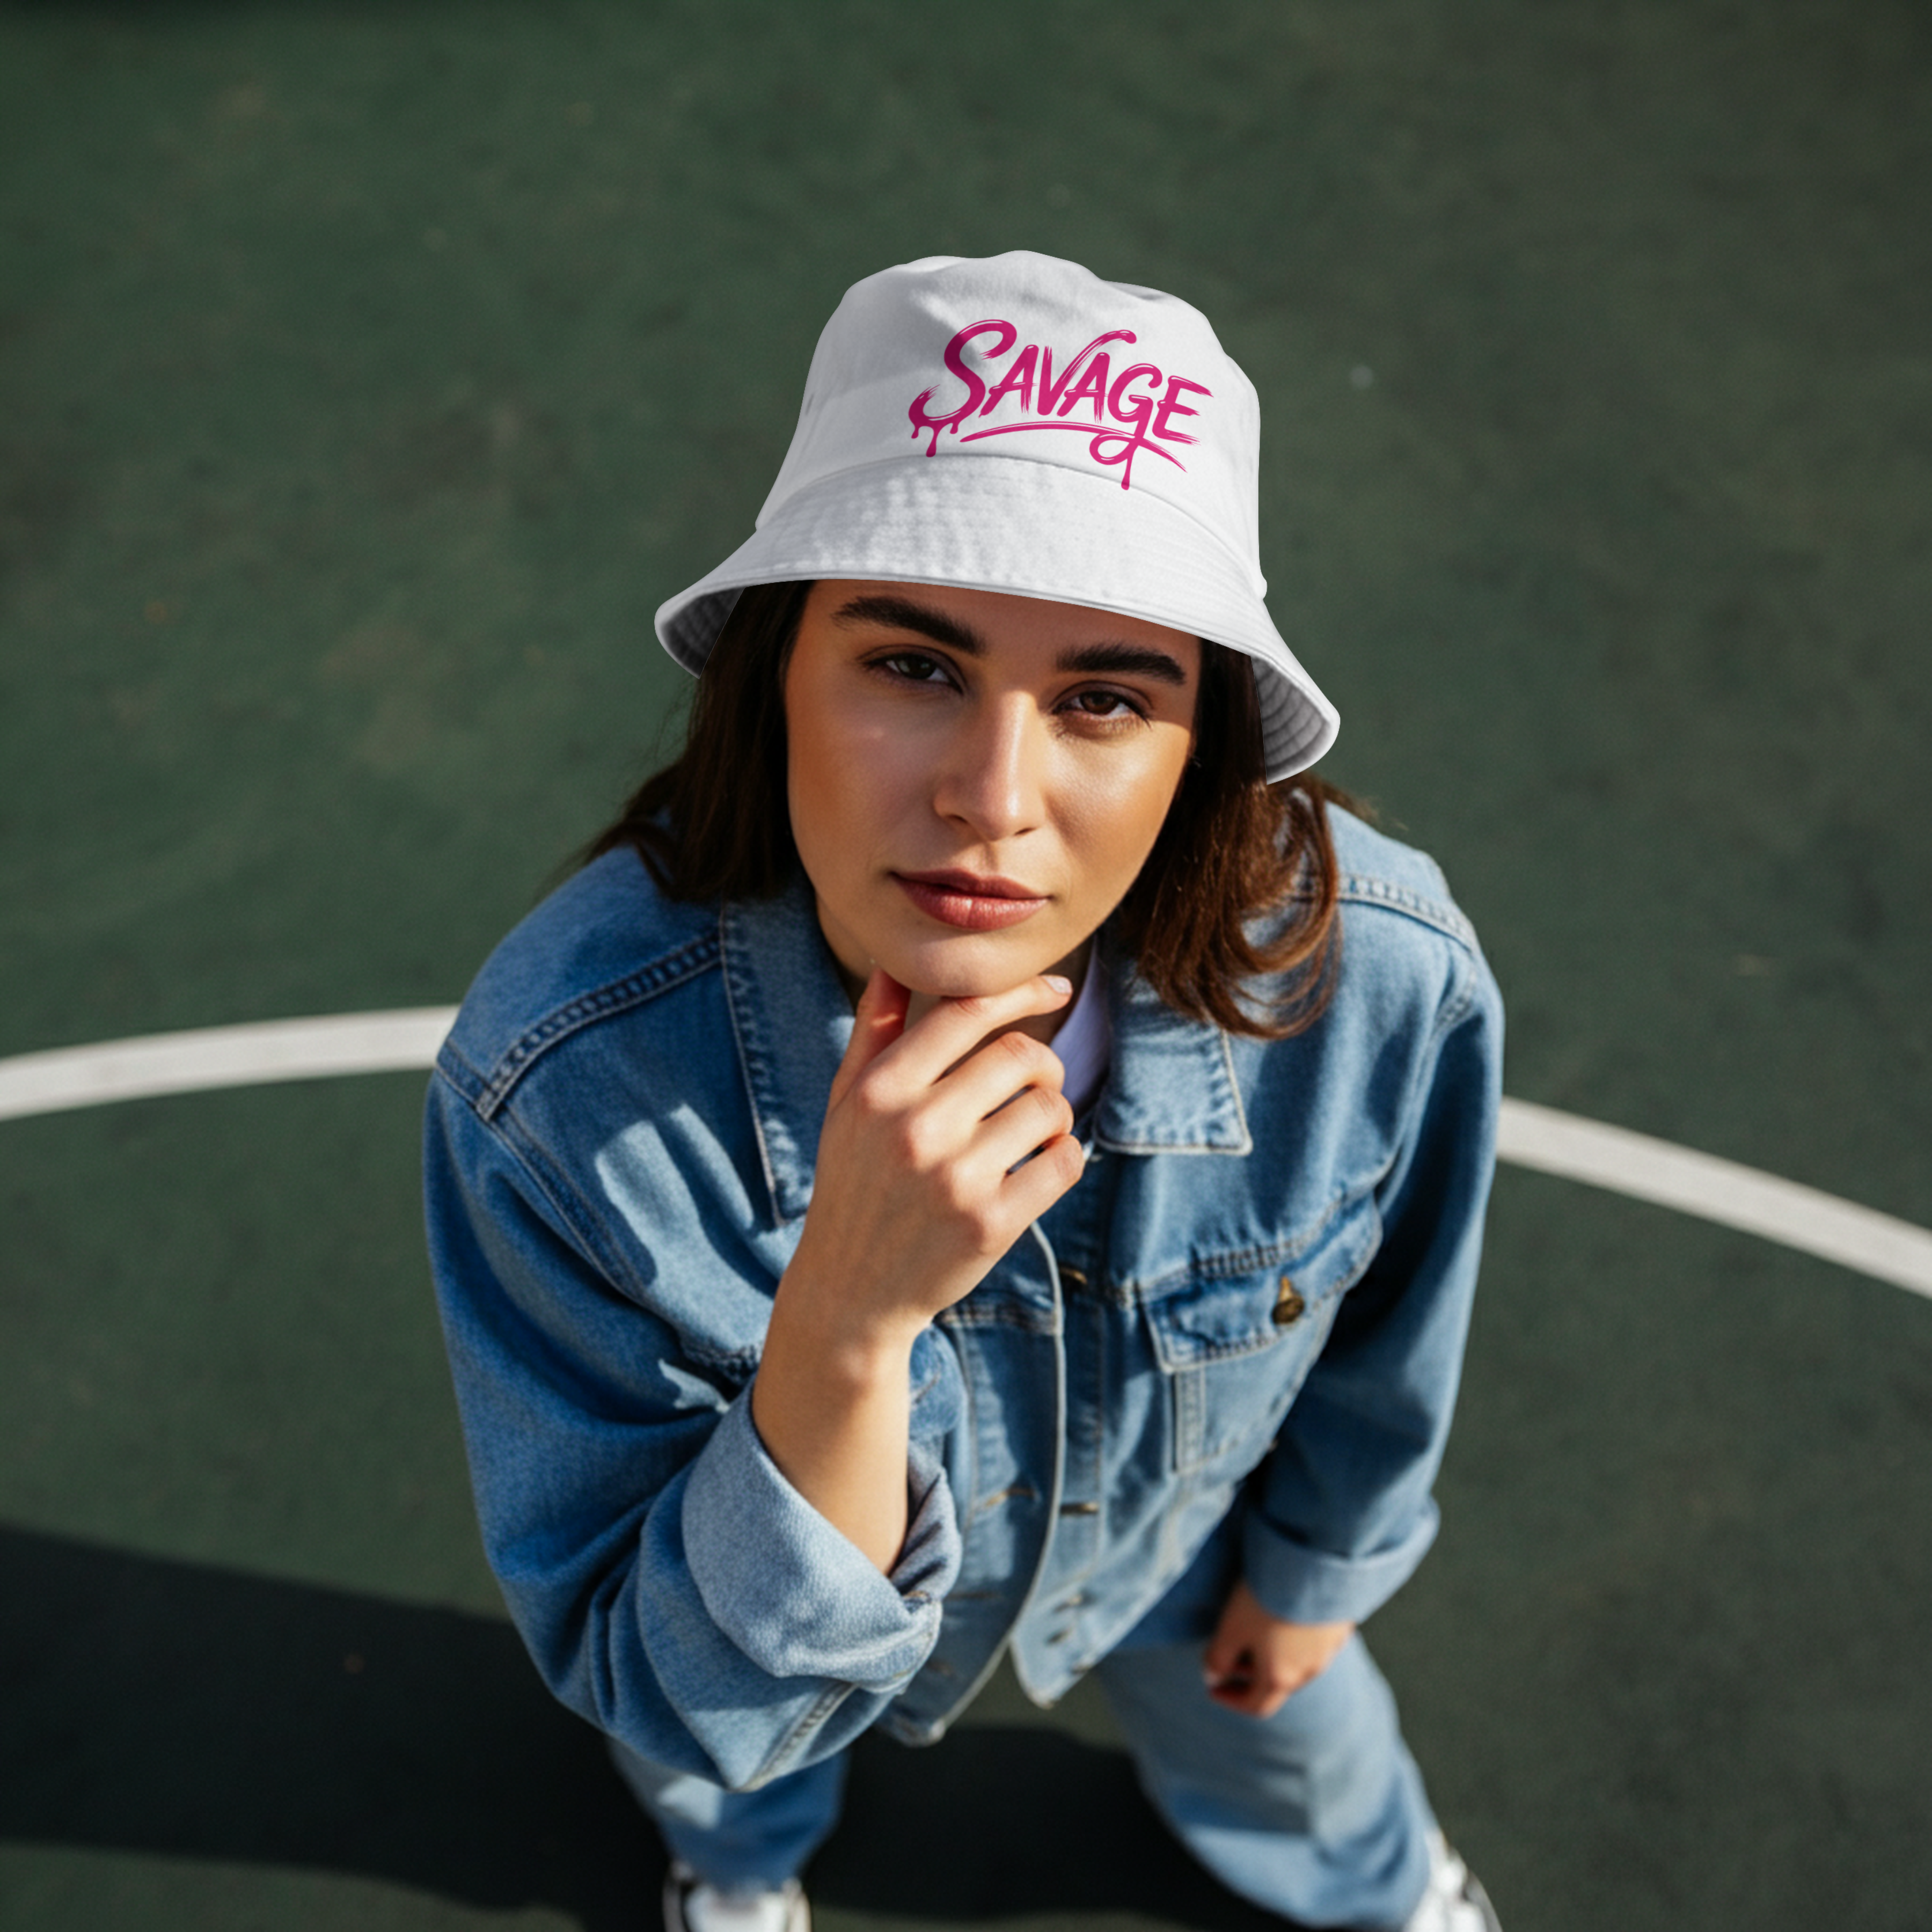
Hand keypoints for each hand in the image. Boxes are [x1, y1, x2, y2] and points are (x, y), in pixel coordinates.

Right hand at [751, 968, 1083, 1571]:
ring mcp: (955, 1180)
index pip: (966, 1013)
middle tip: (1035, 1083)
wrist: (850, 1293)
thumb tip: (896, 961)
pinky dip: (1065, 1156)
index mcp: (880, 1091)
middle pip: (1020, 1055)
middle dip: (1042, 1063)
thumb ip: (875, 1032)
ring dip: (1056, 1112)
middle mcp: (915, 1129)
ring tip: (1034, 1130)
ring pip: (1049, 1108)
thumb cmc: (854, 1184)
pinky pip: (1063, 1163)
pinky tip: (1042, 1165)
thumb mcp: (847, 1106)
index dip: (1022, 990)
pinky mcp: (990, 1225)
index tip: (1056, 987)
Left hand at [1201, 1581, 1353, 1718]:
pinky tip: (1282, 1613)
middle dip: (1249, 1674)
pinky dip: (1293, 1639)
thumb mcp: (1232, 1627)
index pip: (1256, 1705)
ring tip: (1254, 1630)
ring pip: (1296, 1663)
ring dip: (1272, 1655)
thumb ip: (1218, 1657)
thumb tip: (1212, 1677)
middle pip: (1276, 1684)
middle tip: (1229, 1655)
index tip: (1213, 1687)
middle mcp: (1309, 1671)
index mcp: (1282, 1677)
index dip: (1231, 1699)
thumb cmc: (1269, 1597)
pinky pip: (1313, 1642)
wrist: (1315, 1562)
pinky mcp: (1339, 1626)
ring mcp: (1328, 1650)